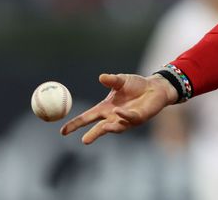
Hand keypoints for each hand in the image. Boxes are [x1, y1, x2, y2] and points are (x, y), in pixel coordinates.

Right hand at [60, 73, 177, 144]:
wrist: (155, 87)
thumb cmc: (136, 85)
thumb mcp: (121, 80)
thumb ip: (111, 80)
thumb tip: (101, 77)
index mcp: (105, 108)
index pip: (87, 117)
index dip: (75, 124)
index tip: (63, 131)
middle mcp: (114, 116)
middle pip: (99, 128)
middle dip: (92, 134)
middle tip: (84, 141)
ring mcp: (125, 119)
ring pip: (115, 127)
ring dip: (109, 128)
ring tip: (103, 127)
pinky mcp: (138, 118)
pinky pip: (129, 118)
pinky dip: (123, 115)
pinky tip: (118, 111)